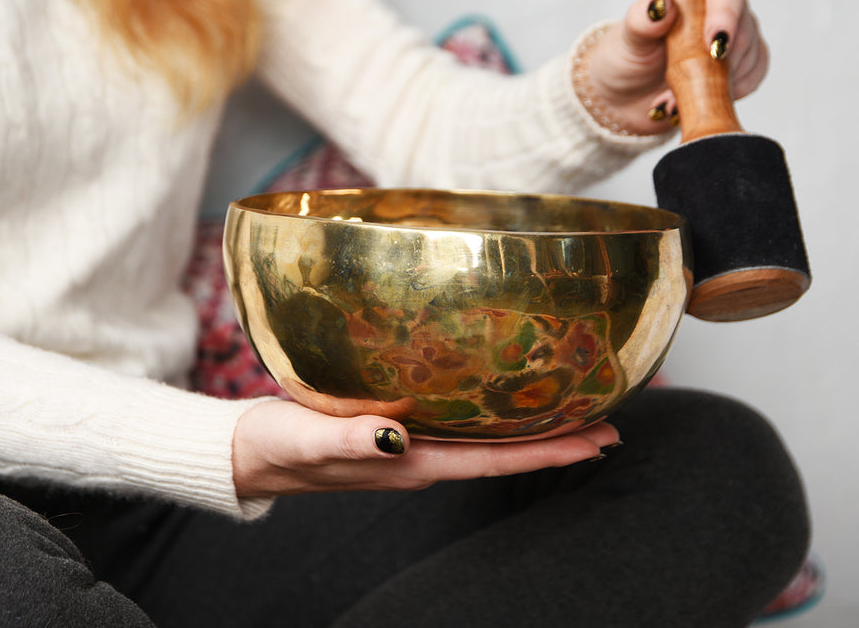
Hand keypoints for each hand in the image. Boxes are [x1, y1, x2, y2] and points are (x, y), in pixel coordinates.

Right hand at [232, 399, 620, 497]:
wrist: (251, 453)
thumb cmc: (278, 447)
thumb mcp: (310, 441)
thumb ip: (352, 442)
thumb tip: (398, 437)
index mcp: (411, 464)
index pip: (494, 460)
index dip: (548, 451)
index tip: (598, 441)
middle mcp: (419, 457)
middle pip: (502, 451)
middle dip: (555, 439)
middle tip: (607, 422)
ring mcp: (408, 445)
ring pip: (483, 437)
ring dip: (528, 426)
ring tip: (569, 407)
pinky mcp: (392, 426)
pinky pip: (456, 422)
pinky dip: (488, 412)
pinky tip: (495, 394)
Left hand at [581, 0, 768, 135]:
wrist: (625, 94)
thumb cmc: (626, 58)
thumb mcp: (627, 40)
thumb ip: (641, 20)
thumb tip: (661, 3)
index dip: (725, 12)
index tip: (712, 44)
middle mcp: (721, 4)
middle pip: (743, 25)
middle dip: (713, 62)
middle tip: (674, 83)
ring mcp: (736, 34)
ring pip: (748, 56)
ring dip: (711, 84)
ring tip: (670, 98)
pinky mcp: (743, 64)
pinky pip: (751, 79)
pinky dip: (724, 95)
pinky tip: (691, 101)